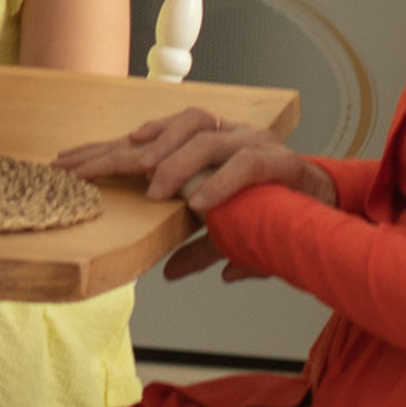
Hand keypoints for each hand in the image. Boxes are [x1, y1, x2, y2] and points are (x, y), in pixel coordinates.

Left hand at [58, 107, 332, 281]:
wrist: (335, 215)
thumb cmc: (278, 218)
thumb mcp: (231, 237)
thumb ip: (199, 249)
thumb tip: (168, 273)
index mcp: (205, 149)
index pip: (148, 142)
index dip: (108, 150)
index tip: (69, 163)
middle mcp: (224, 136)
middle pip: (164, 133)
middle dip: (120, 151)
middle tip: (83, 169)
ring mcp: (251, 143)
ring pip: (205, 140)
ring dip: (177, 164)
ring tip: (154, 189)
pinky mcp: (280, 162)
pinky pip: (246, 166)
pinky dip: (224, 184)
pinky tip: (203, 205)